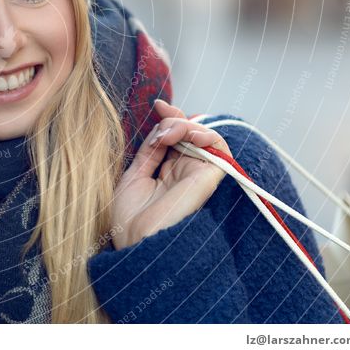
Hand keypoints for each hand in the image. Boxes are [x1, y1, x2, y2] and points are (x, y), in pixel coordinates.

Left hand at [111, 99, 231, 249]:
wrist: (136, 244)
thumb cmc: (131, 222)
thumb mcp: (133, 178)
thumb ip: (149, 153)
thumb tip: (159, 127)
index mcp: (168, 174)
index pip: (176, 139)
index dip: (169, 120)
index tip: (157, 105)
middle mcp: (185, 173)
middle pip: (190, 134)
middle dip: (175, 117)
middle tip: (161, 110)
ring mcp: (198, 175)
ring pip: (205, 136)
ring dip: (186, 125)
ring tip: (166, 132)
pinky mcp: (210, 179)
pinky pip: (219, 148)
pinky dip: (206, 133)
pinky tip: (186, 134)